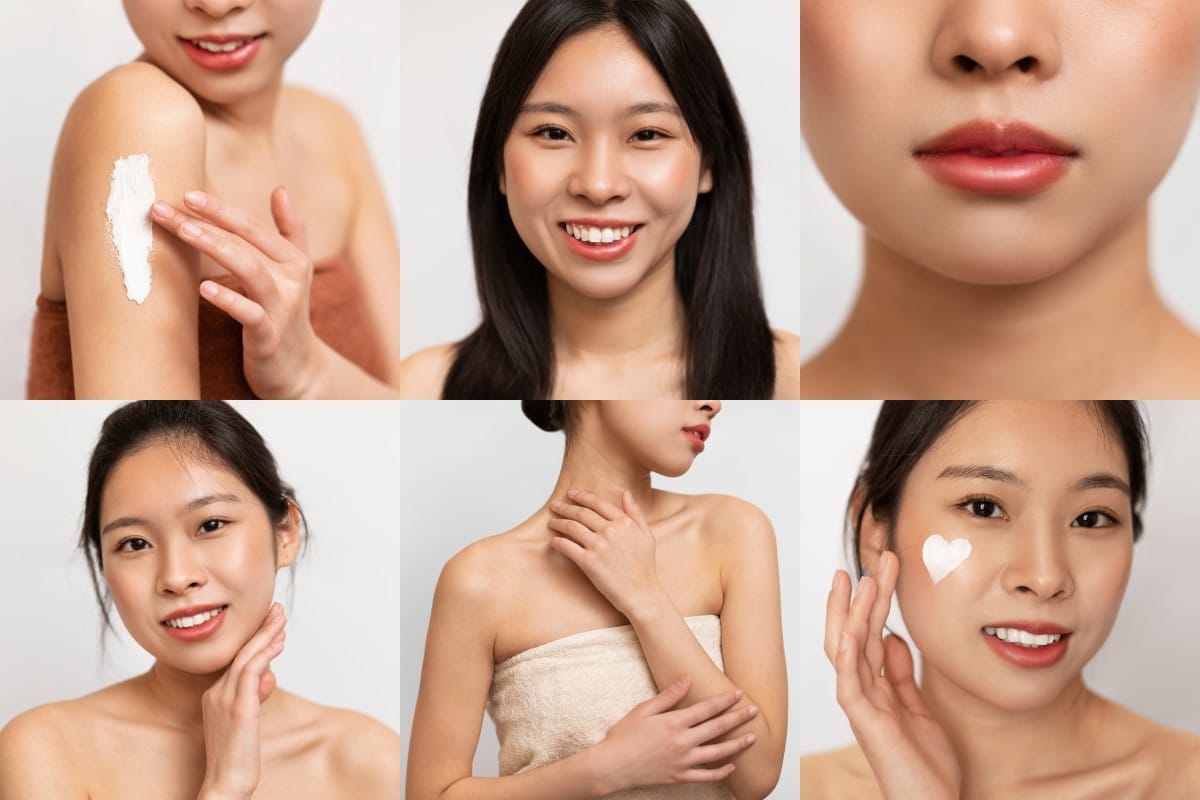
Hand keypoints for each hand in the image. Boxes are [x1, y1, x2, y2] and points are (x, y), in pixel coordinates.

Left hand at [151, 188, 332, 398]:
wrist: (299, 368)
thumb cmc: (286, 314)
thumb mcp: (296, 270)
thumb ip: (291, 230)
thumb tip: (281, 189)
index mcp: (294, 260)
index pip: (253, 227)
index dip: (222, 209)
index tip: (187, 195)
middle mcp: (291, 280)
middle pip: (247, 243)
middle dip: (206, 222)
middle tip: (167, 209)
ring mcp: (282, 308)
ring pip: (250, 270)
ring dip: (216, 247)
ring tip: (184, 231)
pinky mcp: (270, 336)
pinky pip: (250, 314)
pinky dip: (228, 299)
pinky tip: (204, 288)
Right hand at [198, 602, 286, 799]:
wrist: (225, 783)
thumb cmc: (237, 757)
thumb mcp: (246, 721)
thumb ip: (256, 696)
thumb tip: (269, 677)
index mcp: (214, 696)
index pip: (236, 660)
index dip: (253, 639)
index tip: (267, 622)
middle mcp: (216, 693)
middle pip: (241, 653)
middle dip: (261, 629)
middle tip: (276, 610)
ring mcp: (225, 699)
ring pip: (247, 657)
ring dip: (266, 635)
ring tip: (281, 618)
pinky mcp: (239, 707)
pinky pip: (252, 671)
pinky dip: (266, 653)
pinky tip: (279, 642)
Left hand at [548, 489, 662, 618]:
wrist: (642, 593)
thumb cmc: (644, 567)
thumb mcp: (646, 536)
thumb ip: (635, 513)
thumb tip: (626, 493)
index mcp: (624, 522)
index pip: (598, 503)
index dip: (582, 496)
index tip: (571, 493)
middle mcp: (610, 531)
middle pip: (581, 513)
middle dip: (565, 507)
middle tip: (555, 505)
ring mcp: (598, 546)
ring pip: (571, 527)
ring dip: (558, 523)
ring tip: (552, 522)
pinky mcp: (588, 562)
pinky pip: (567, 547)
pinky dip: (557, 542)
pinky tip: (553, 541)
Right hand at [592, 674, 757, 793]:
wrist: (613, 766)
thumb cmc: (625, 735)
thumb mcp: (644, 709)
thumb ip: (669, 695)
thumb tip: (688, 678)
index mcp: (674, 722)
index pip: (707, 709)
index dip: (725, 700)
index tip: (739, 694)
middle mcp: (683, 742)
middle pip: (717, 728)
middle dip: (738, 718)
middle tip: (754, 711)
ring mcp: (683, 761)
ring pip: (718, 753)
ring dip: (737, 745)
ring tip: (752, 738)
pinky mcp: (680, 776)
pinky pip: (706, 776)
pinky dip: (721, 772)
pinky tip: (732, 766)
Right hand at [825, 552, 960, 799]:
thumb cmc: (926, 767)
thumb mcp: (919, 710)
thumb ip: (901, 676)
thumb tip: (892, 639)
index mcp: (875, 688)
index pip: (869, 633)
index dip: (874, 601)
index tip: (884, 569)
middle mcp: (862, 692)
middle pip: (855, 632)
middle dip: (864, 595)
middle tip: (875, 558)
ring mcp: (860, 706)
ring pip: (847, 649)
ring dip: (852, 613)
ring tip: (860, 579)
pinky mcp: (864, 722)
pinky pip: (850, 682)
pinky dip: (847, 653)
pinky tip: (849, 627)